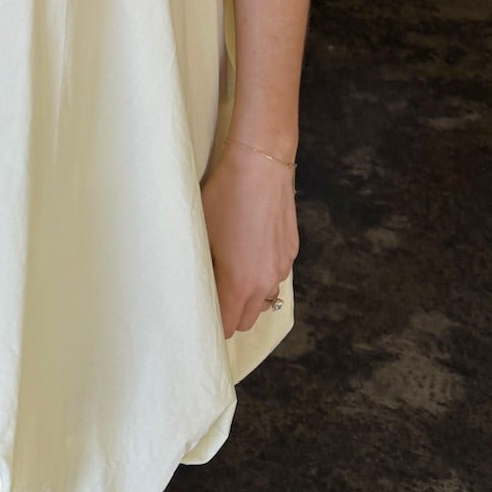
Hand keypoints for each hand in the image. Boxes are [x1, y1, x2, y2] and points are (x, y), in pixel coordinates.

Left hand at [200, 140, 298, 335]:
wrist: (260, 165)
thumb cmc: (224, 196)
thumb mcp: (203, 232)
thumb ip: (203, 267)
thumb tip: (200, 285)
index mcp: (239, 283)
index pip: (227, 326)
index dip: (213, 324)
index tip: (201, 314)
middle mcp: (265, 282)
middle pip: (247, 320)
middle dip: (230, 314)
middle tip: (212, 293)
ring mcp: (282, 267)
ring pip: (264, 299)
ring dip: (249, 297)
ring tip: (232, 272)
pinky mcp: (291, 251)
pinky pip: (275, 275)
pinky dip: (262, 274)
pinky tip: (250, 250)